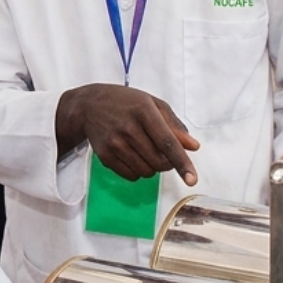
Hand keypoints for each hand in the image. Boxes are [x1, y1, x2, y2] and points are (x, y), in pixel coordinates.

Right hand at [58, 84, 198, 184]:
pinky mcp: (105, 156)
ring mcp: (114, 143)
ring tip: (145, 150)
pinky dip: (138, 170)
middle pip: (159, 162)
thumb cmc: (126, 102)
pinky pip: (132, 176)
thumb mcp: (153, 104)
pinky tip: (132, 155)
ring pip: (147, 172)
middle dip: (168, 163)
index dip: (182, 162)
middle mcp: (128, 128)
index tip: (192, 179)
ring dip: (152, 167)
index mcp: (144, 111)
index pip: (167, 143)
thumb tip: (193, 146)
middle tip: (163, 151)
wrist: (89, 106)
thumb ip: (174, 125)